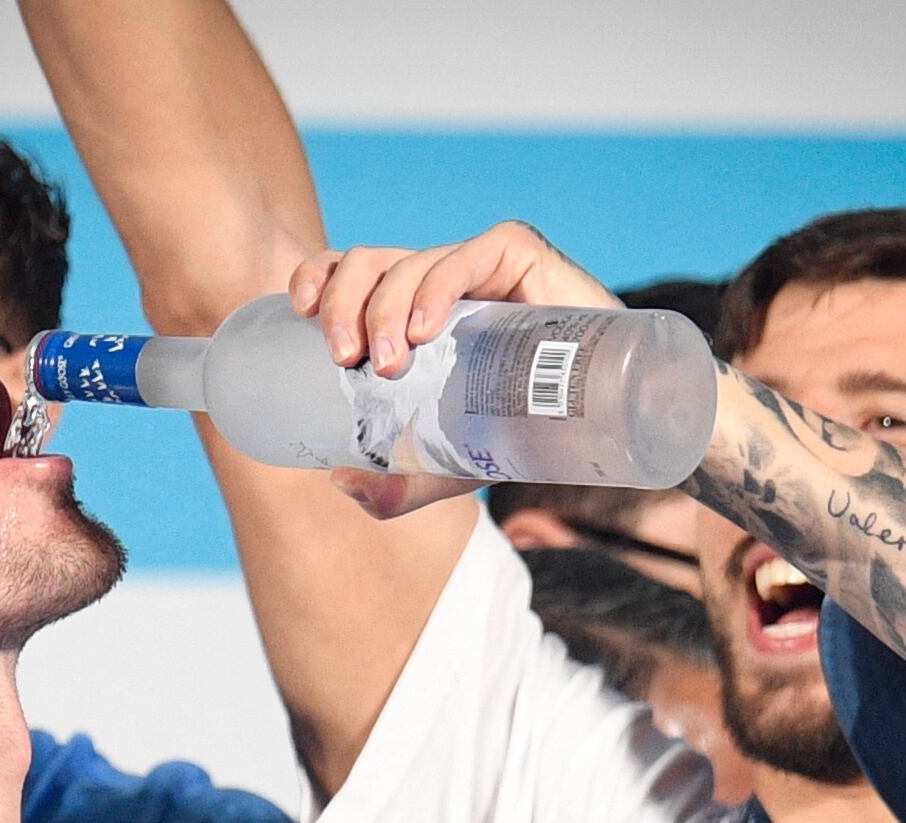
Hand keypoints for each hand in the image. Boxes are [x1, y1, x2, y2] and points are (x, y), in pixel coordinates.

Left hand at [288, 221, 619, 518]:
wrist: (606, 422)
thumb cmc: (523, 431)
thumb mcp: (449, 464)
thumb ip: (397, 485)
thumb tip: (338, 482)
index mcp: (410, 310)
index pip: (350, 273)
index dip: (317, 276)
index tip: (299, 311)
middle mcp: (438, 281)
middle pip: (369, 264)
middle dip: (344, 304)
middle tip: (342, 358)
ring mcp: (479, 266)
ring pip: (410, 260)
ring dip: (385, 306)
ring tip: (387, 362)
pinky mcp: (522, 257)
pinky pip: (470, 255)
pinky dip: (439, 284)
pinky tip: (426, 325)